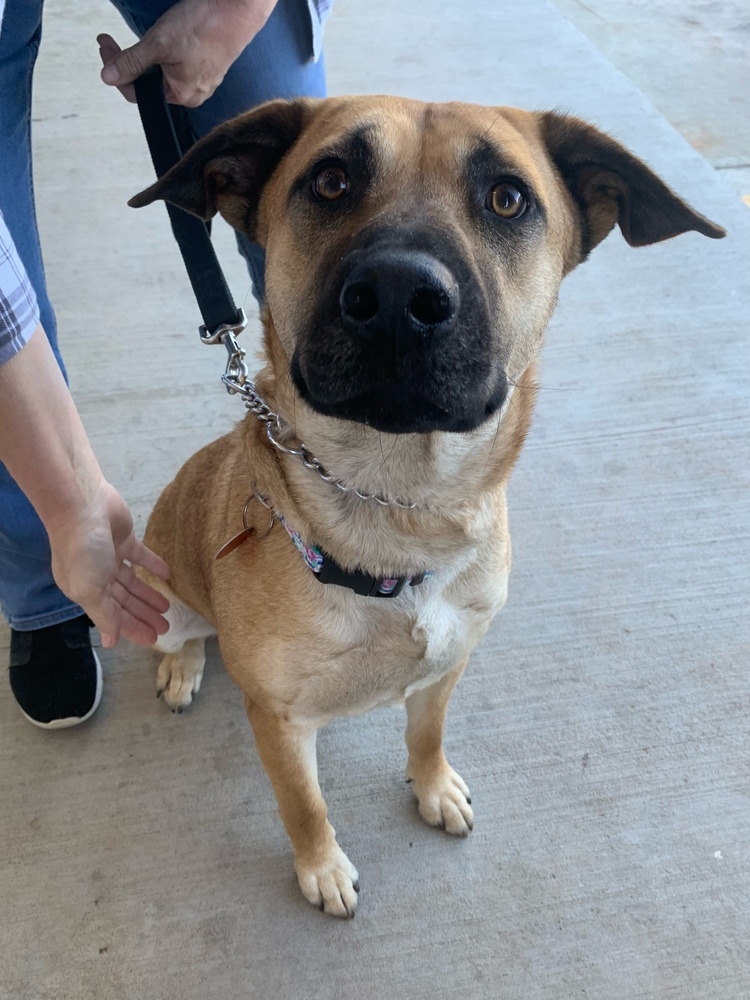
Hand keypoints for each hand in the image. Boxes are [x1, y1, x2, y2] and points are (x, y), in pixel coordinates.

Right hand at [47, 480, 170, 648]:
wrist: (81, 505)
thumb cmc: (82, 551)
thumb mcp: (89, 590)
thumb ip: (103, 615)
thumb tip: (110, 641)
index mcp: (84, 591)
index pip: (112, 615)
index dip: (132, 628)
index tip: (152, 640)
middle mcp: (95, 576)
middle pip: (124, 601)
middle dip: (143, 615)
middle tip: (167, 628)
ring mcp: (109, 556)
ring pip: (132, 581)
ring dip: (149, 594)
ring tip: (168, 608)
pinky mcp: (123, 538)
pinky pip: (140, 556)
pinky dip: (153, 565)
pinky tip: (167, 575)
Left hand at [98, 0, 277, 107]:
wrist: (238, 8)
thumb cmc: (204, 25)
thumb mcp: (159, 43)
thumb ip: (132, 62)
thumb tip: (108, 78)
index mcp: (181, 95)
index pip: (138, 92)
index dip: (116, 70)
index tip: (104, 46)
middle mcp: (192, 93)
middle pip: (149, 83)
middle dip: (127, 61)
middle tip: (108, 40)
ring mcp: (202, 79)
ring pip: (162, 73)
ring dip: (143, 57)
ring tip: (134, 38)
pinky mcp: (208, 64)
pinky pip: (178, 65)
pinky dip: (162, 54)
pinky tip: (158, 40)